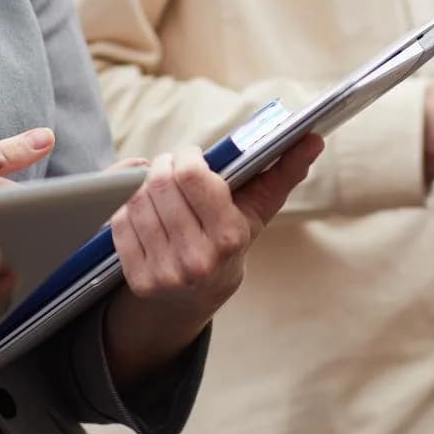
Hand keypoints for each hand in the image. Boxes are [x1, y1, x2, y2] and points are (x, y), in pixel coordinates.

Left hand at [103, 136, 322, 382]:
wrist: (199, 294)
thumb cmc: (231, 238)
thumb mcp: (258, 208)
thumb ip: (285, 171)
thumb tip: (314, 139)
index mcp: (230, 237)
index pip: (192, 175)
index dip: (187, 157)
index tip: (191, 156)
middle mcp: (197, 259)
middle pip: (160, 184)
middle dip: (164, 166)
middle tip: (171, 167)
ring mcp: (166, 273)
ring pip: (136, 201)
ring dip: (143, 185)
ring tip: (159, 188)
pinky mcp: (139, 280)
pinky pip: (119, 223)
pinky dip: (127, 208)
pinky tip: (144, 210)